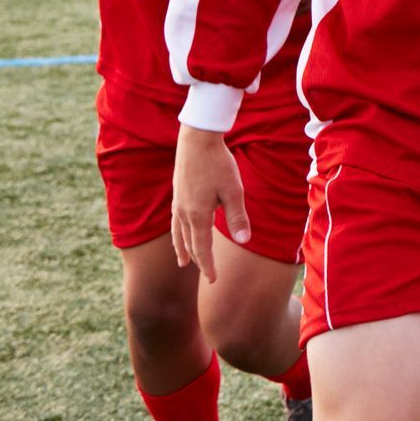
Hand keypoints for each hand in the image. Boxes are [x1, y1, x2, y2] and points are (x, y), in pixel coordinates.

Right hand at [172, 126, 248, 280]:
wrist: (197, 140)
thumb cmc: (218, 164)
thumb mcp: (234, 191)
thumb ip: (237, 217)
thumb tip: (244, 240)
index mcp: (198, 215)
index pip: (202, 248)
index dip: (208, 266)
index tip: (213, 280)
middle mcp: (183, 213)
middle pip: (189, 243)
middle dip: (197, 260)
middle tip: (204, 274)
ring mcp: (178, 203)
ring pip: (179, 233)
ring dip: (182, 249)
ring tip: (182, 262)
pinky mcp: (177, 193)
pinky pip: (175, 221)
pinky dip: (178, 233)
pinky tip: (181, 231)